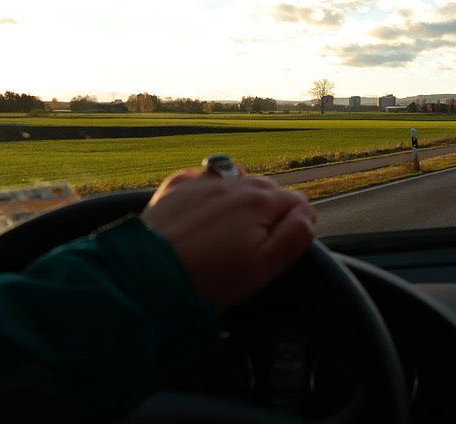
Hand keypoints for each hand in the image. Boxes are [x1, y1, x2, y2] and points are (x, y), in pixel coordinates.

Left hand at [141, 167, 316, 309]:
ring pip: (239, 180)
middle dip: (270, 211)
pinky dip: (210, 189)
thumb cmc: (211, 279)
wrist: (148, 278)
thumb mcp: (265, 267)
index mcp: (261, 202)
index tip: (280, 247)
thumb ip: (295, 235)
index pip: (298, 202)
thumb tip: (307, 213)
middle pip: (270, 189)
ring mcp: (204, 182)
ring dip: (242, 198)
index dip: (295, 225)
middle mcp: (235, 184)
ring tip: (230, 229)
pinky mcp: (176, 187)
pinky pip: (204, 177)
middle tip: (253, 245)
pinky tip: (206, 210)